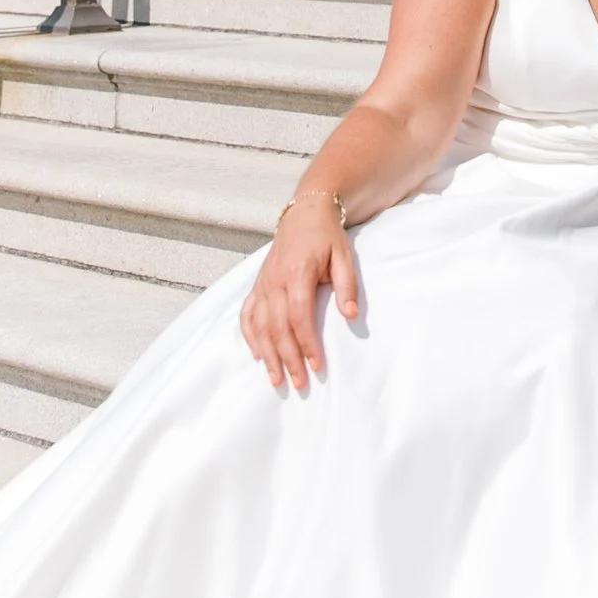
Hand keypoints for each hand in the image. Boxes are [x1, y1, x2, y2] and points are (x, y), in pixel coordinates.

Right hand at [240, 194, 360, 391]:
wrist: (304, 214)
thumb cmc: (326, 237)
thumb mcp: (344, 256)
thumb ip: (347, 286)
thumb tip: (351, 316)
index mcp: (297, 272)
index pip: (299, 315)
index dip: (307, 342)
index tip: (317, 364)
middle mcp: (274, 281)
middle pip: (277, 327)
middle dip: (288, 358)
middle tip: (299, 383)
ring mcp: (262, 284)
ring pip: (259, 326)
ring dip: (268, 355)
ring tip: (277, 379)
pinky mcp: (257, 286)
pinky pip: (247, 315)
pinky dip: (250, 337)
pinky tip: (259, 355)